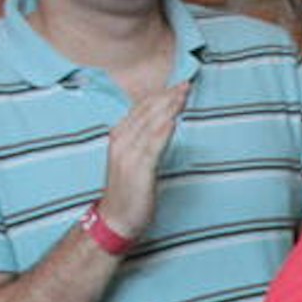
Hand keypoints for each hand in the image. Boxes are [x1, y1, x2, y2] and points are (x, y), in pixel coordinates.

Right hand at [98, 79, 189, 241]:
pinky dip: (163, 131)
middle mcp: (121, 141)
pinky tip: (173, 119)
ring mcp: (128, 154)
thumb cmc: (128, 190)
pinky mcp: (138, 169)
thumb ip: (143, 140)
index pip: (141, 108)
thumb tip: (162, 124)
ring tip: (183, 93)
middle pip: (146, 111)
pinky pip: (152, 146)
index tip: (178, 84)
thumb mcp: (133, 159)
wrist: (115, 219)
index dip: (160, 95)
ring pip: (150, 124)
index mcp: (119, 136)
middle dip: (167, 96)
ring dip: (168, 107)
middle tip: (186, 83)